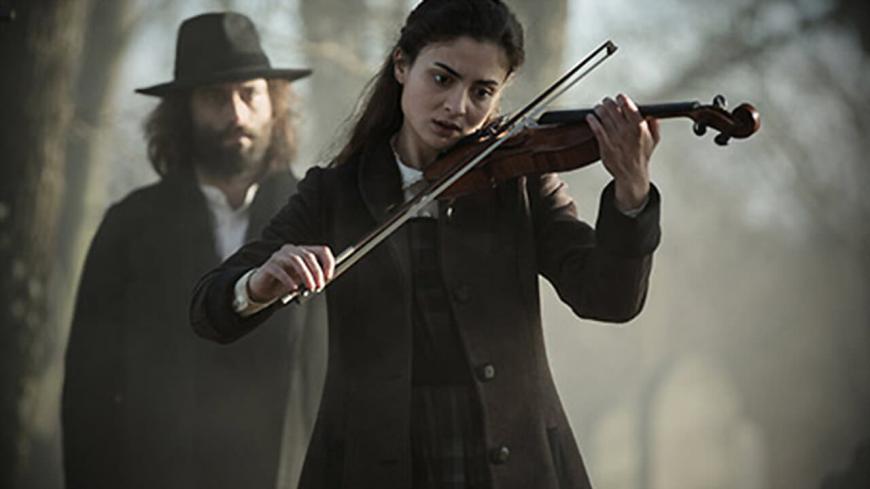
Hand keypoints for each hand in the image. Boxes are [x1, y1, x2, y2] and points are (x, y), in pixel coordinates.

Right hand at [248, 244, 334, 302]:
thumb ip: (313, 277)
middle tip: (320, 286)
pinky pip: (280, 271)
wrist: (263, 288)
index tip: (329, 277)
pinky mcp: (269, 266)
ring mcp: (279, 256)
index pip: (321, 250)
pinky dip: (289, 280)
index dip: (328, 263)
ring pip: (296, 260)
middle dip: (317, 272)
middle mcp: (291, 250)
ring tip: (310, 288)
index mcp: (302, 251)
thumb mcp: (302, 279)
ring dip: (306, 275)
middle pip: (309, 256)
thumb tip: (325, 280)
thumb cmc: (284, 282)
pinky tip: (293, 288)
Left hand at [586, 93, 660, 210]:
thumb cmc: (641, 157)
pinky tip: (591, 117)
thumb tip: (653, 114)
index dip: (622, 99)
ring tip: (598, 108)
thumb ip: (654, 126)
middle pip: (613, 109)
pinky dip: (592, 120)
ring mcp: (614, 137)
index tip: (619, 98)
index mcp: (639, 127)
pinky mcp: (605, 144)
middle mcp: (626, 130)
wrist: (631, 174)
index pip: (628, 106)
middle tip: (606, 102)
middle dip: (608, 102)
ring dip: (599, 109)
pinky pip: (596, 128)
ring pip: (603, 116)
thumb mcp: (653, 140)